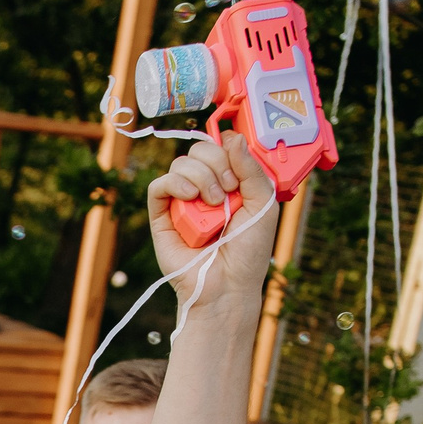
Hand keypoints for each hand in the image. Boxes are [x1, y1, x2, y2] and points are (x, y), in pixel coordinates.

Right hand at [144, 131, 278, 301]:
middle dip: (217, 163)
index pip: (222, 146)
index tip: (240, 171)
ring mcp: (182, 201)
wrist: (228, 285)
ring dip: (202, 177)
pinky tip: (190, 197)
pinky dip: (176, 183)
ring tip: (214, 205)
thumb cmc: (249, 251)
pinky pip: (159, 185)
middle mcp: (205, 188)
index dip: (229, 149)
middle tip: (229, 191)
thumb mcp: (263, 203)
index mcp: (229, 182)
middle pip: (200, 149)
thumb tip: (233, 138)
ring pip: (181, 163)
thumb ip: (252, 169)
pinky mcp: (162, 216)